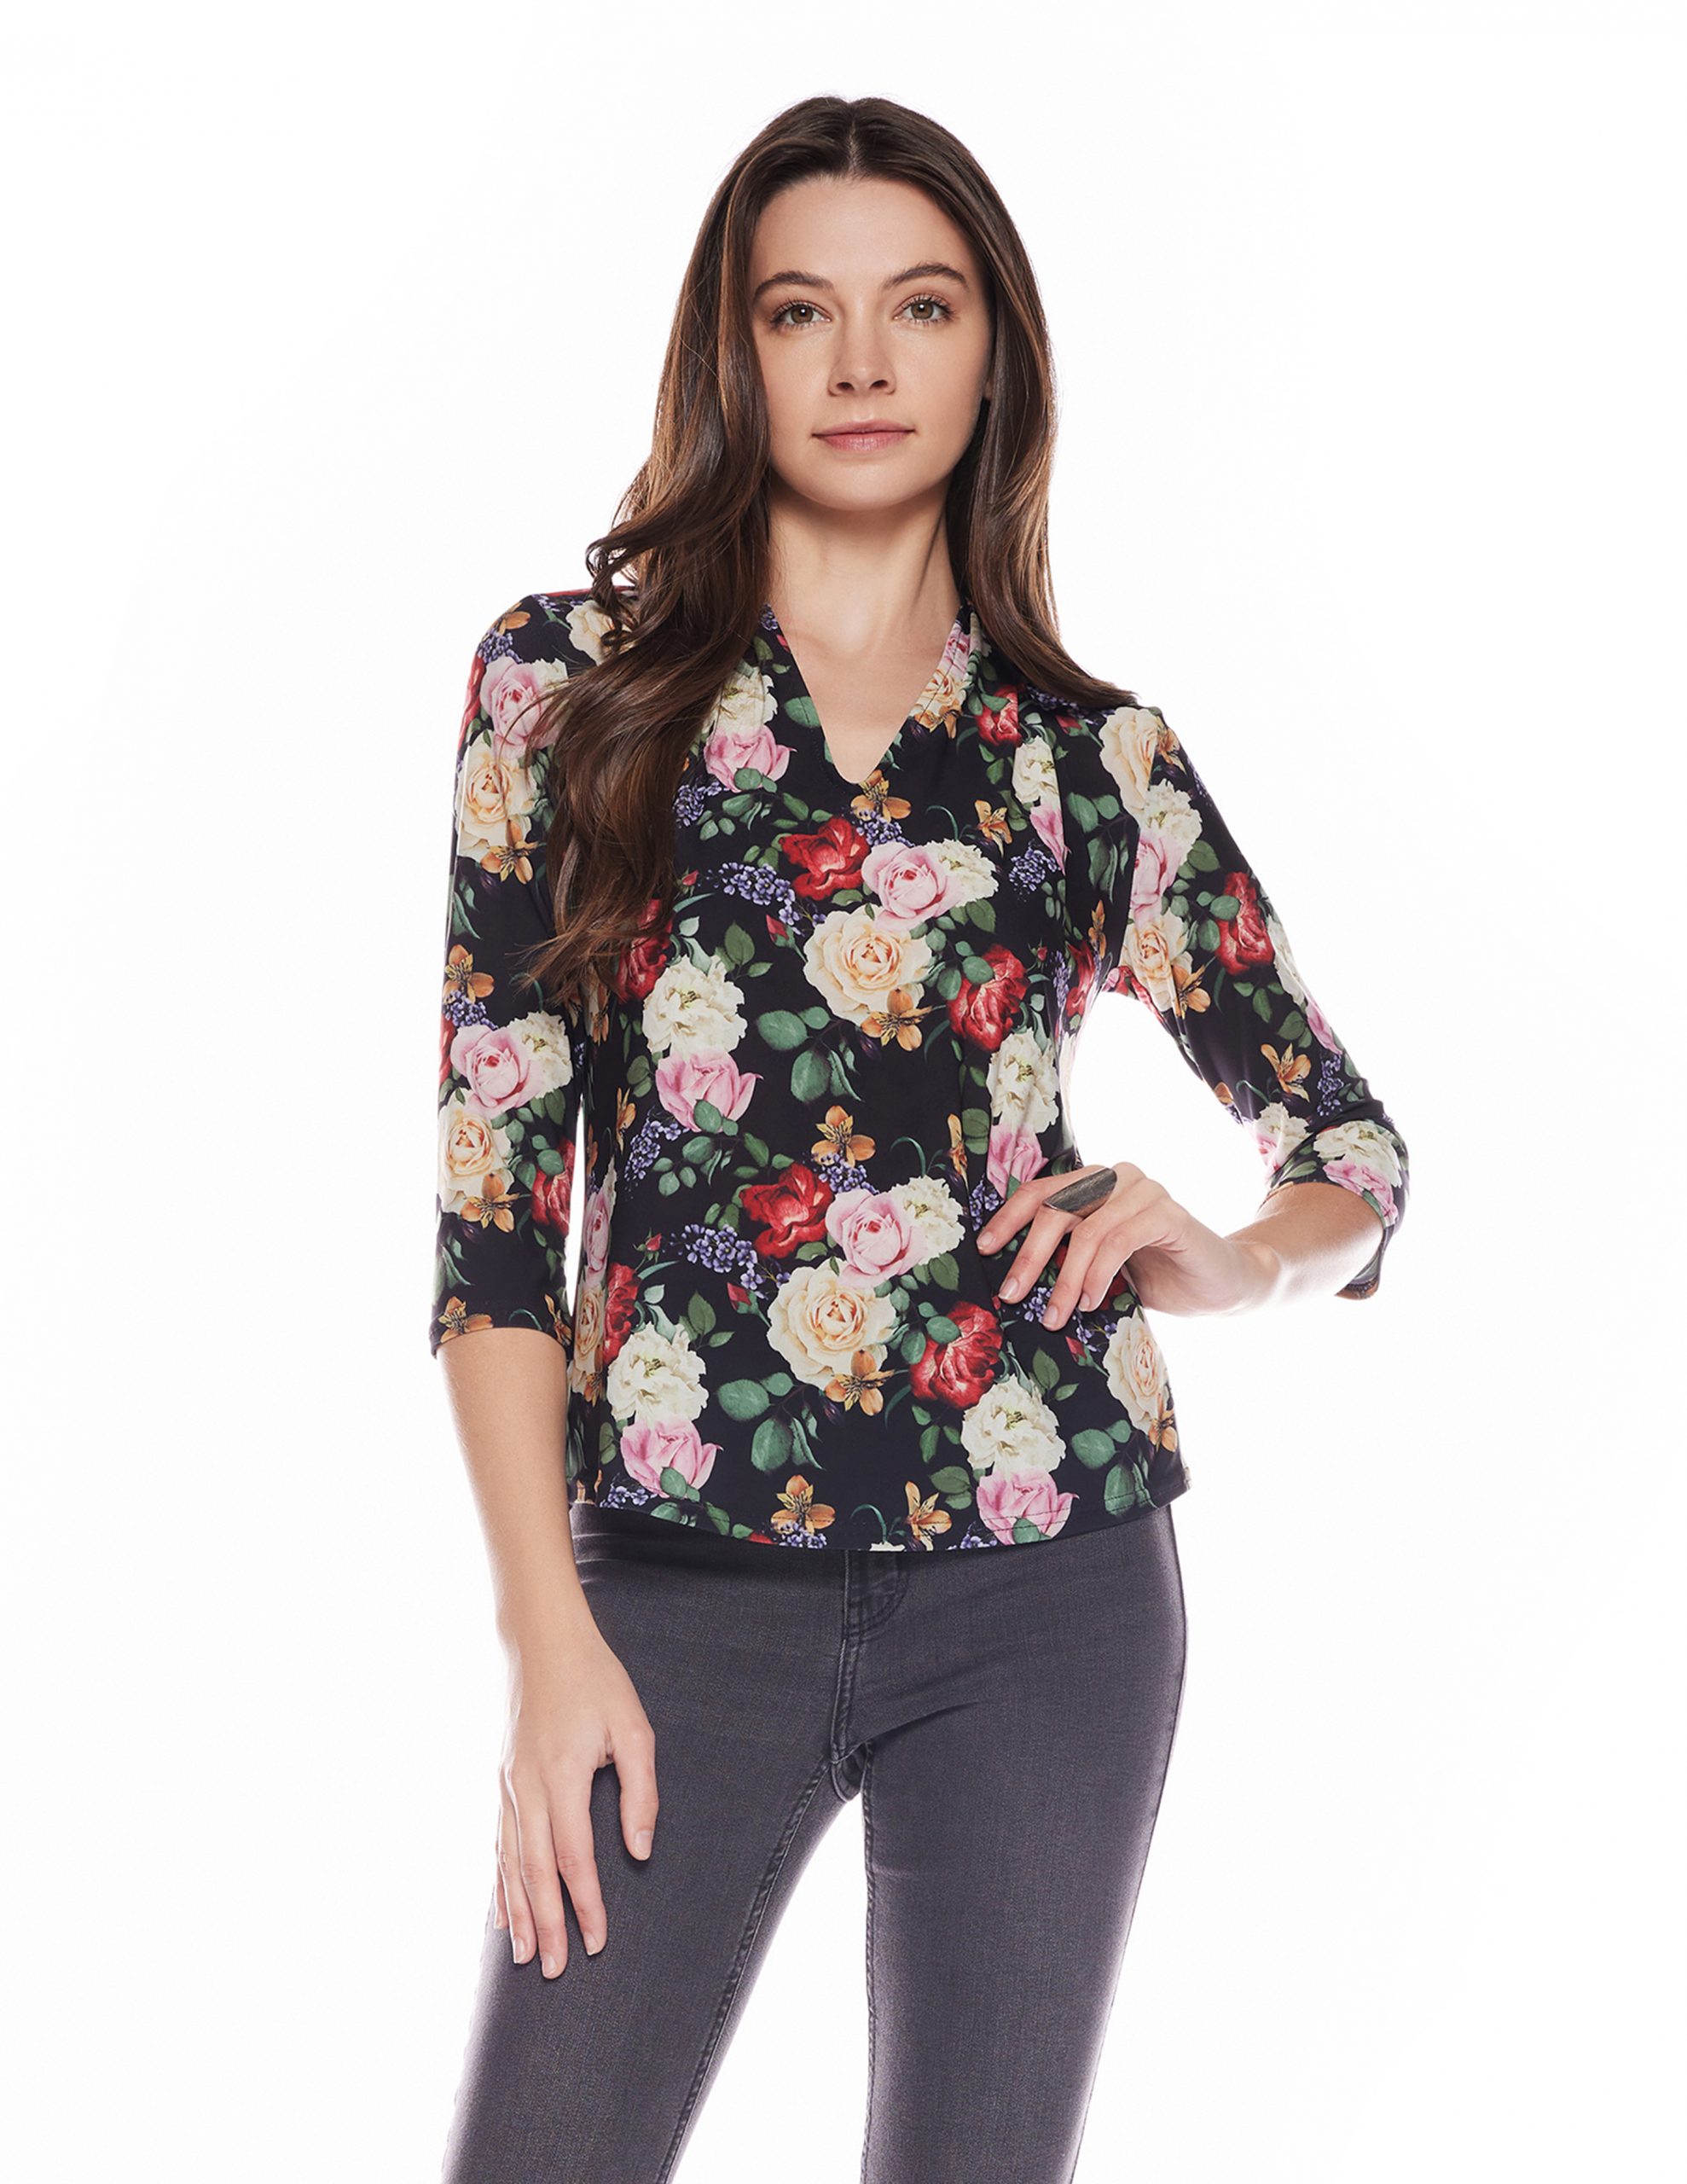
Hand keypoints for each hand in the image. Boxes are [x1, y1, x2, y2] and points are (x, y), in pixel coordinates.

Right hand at [492, 1629, 658, 1977]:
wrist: (544, 1643)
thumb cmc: (596, 1681)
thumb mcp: (634, 1727)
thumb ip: (640, 1792)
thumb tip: (639, 1851)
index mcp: (561, 1775)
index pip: (573, 1856)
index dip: (585, 1902)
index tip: (596, 1941)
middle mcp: (526, 1787)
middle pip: (533, 1871)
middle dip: (545, 1923)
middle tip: (554, 1969)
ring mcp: (508, 1785)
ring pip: (508, 1862)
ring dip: (517, 1912)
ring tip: (523, 1956)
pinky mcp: (501, 1781)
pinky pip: (497, 1842)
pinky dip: (498, 1882)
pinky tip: (499, 1911)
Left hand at [975, 1160, 1278, 1320]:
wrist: (1219, 1285)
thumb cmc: (1154, 1276)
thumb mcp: (1099, 1267)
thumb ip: (1066, 1258)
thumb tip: (1012, 1280)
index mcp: (1095, 1184)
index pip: (1041, 1190)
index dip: (1008, 1217)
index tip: (983, 1250)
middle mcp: (1118, 1177)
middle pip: (1057, 1207)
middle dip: (1028, 1255)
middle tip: (1012, 1295)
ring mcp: (1145, 1190)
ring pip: (1086, 1230)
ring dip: (1065, 1279)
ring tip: (1056, 1316)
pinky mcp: (1169, 1213)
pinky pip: (1120, 1240)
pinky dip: (1099, 1274)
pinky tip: (1092, 1303)